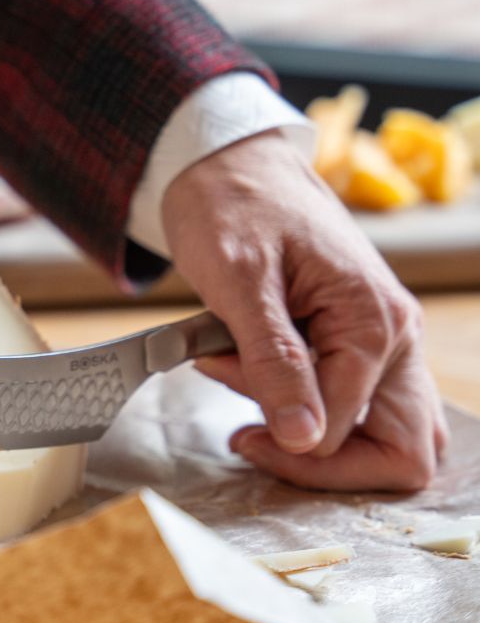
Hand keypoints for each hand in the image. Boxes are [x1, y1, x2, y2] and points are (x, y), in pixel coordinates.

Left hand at [161, 130, 447, 491]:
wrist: (229, 164)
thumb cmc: (232, 207)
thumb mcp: (239, 282)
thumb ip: (274, 360)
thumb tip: (305, 437)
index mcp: (376, 322)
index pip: (342, 432)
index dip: (278, 431)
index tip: (224, 393)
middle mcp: (397, 338)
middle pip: (398, 453)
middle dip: (314, 457)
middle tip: (247, 428)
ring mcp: (385, 342)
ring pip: (381, 434)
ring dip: (311, 434)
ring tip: (247, 383)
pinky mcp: (358, 341)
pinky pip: (355, 404)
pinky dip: (305, 405)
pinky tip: (255, 375)